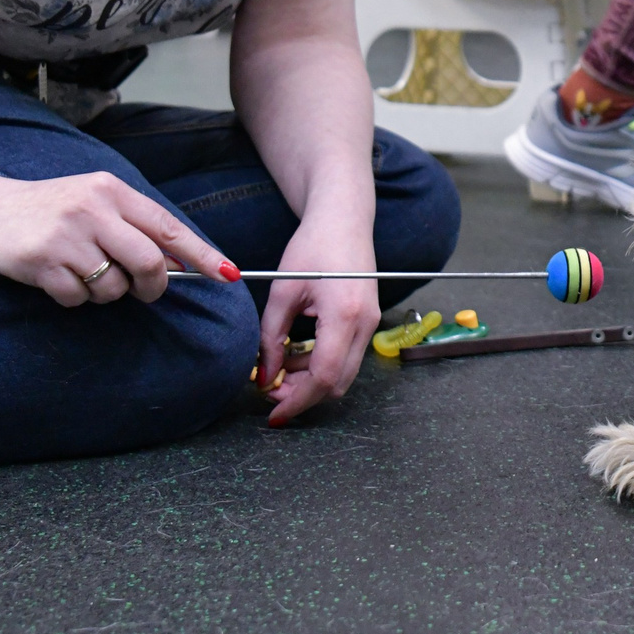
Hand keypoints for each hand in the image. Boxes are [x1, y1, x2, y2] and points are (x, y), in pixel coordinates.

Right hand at [0, 171, 232, 307]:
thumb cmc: (45, 211)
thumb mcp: (91, 203)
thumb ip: (131, 225)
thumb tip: (178, 261)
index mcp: (111, 190)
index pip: (167, 227)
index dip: (201, 254)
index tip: (228, 274)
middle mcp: (92, 208)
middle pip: (149, 262)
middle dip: (152, 286)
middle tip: (142, 291)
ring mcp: (67, 235)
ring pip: (115, 286)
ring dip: (105, 293)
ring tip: (80, 272)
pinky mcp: (43, 261)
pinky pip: (79, 299)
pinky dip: (73, 298)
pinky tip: (55, 278)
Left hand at [256, 222, 377, 423]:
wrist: (344, 220)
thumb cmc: (314, 246)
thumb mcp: (283, 291)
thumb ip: (270, 337)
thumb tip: (262, 375)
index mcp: (344, 315)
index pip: (324, 376)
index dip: (297, 401)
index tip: (274, 413)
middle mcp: (365, 324)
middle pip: (336, 383)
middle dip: (302, 394)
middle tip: (269, 388)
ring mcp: (371, 324)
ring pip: (342, 374)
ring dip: (310, 379)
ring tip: (278, 366)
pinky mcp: (368, 321)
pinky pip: (346, 357)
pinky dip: (321, 363)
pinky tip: (296, 352)